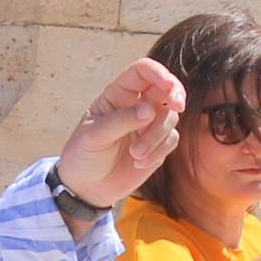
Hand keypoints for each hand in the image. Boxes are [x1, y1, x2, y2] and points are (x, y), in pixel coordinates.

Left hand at [56, 58, 184, 210]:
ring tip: (136, 155)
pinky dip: (158, 152)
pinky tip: (139, 163)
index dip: (157, 72)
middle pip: (166, 87)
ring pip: (170, 117)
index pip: (142, 72)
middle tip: (177, 106)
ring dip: (156, 136)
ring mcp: (148, 126)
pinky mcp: (157, 146)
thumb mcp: (94, 136)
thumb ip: (121, 121)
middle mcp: (136, 105)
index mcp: (118, 95)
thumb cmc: (83, 155)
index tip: (167, 85)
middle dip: (175, 94)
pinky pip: (171, 140)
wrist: (86, 188)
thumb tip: (150, 110)